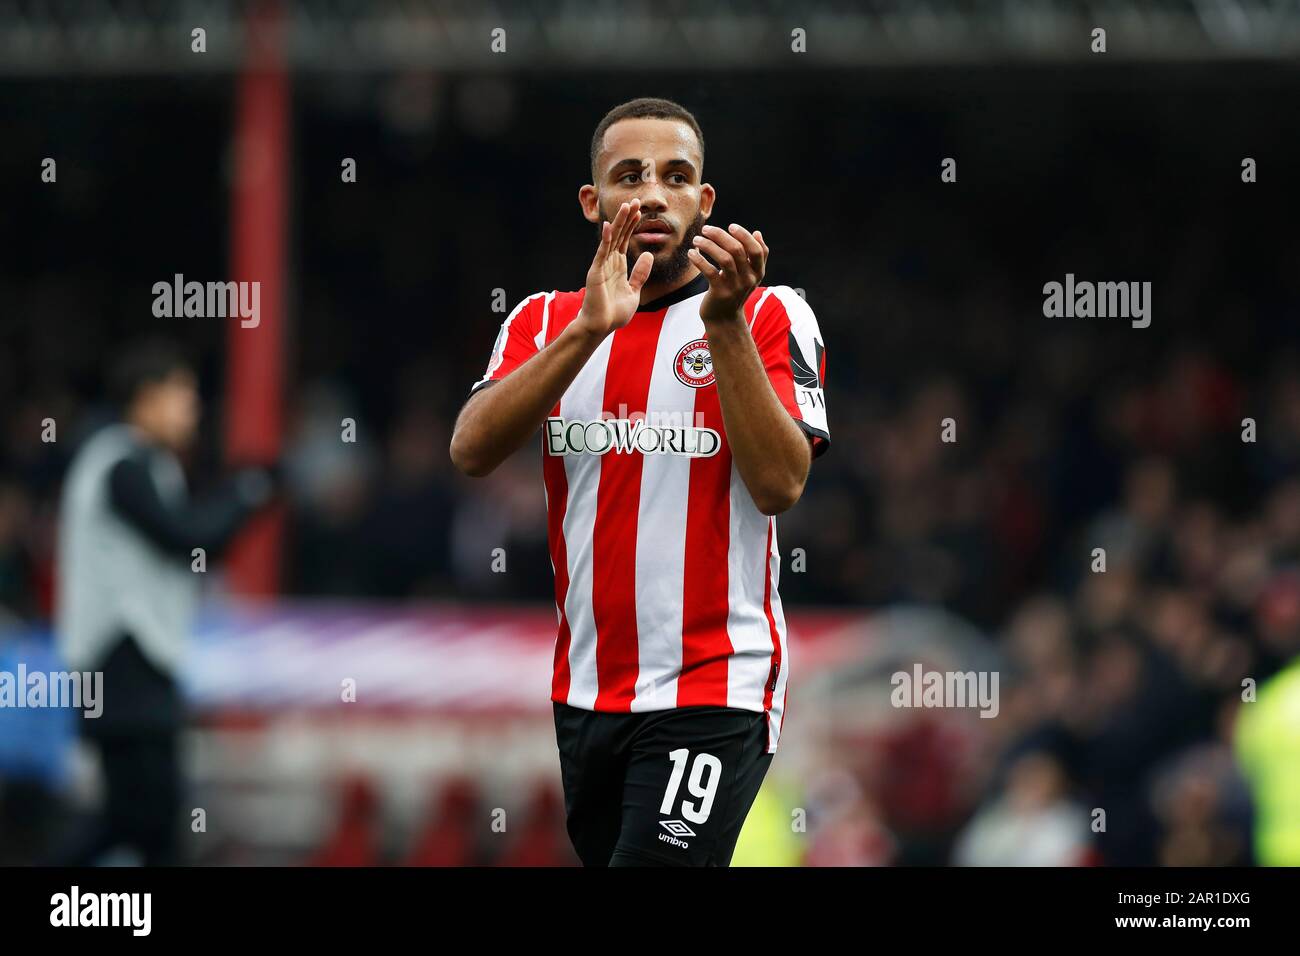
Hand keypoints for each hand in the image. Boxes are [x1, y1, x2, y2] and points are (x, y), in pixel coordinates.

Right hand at [575, 198, 654, 336]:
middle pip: (619, 235)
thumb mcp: (634, 291)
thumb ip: (640, 274)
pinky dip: (605, 240)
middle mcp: (609, 263)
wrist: (600, 328)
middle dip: (627, 218)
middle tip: (635, 201)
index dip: (632, 225)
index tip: (640, 211)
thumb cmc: (614, 313)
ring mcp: (601, 266)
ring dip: (619, 223)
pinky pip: (601, 254)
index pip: (626, 240)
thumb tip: (648, 254)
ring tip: (626, 207)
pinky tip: (609, 227)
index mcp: (618, 266)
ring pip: (611, 240)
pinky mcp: (595, 273)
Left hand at [689, 223, 767, 324]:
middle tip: (706, 229)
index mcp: (758, 273)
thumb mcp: (748, 275)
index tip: (731, 227)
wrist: (724, 319)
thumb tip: (757, 232)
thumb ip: (754, 257)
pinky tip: (691, 253)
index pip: (758, 250)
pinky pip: (709, 272)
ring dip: (709, 245)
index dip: (745, 236)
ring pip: (725, 258)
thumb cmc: (734, 292)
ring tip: (697, 239)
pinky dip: (699, 259)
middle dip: (721, 235)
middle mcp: (749, 279)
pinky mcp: (720, 293)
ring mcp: (735, 287)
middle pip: (738, 250)